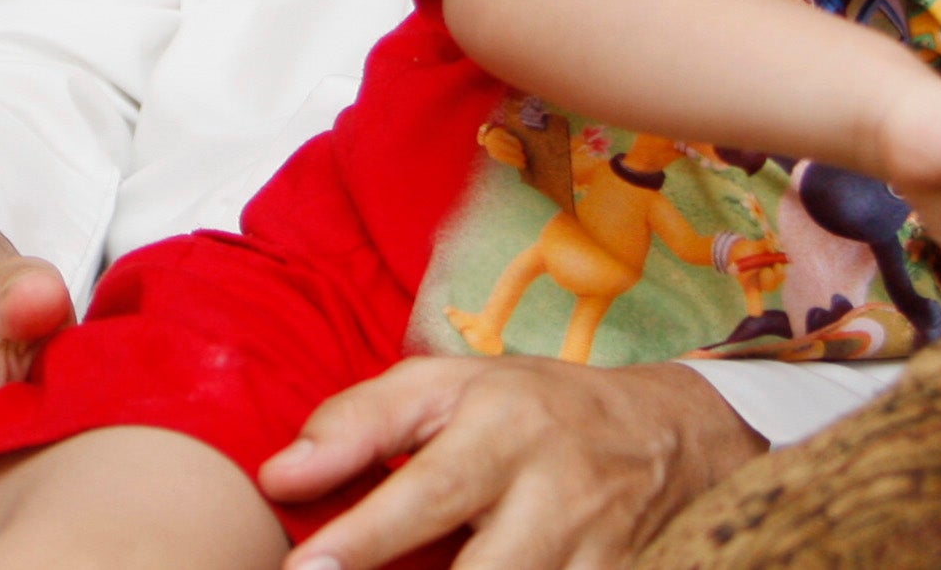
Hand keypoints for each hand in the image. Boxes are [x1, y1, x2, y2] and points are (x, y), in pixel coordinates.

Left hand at [256, 355, 760, 569]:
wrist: (662, 435)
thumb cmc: (525, 408)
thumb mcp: (441, 387)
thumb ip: (356, 424)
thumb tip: (278, 476)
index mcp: (503, 429)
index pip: (427, 490)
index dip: (364, 536)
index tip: (304, 569)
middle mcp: (555, 494)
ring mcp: (594, 553)